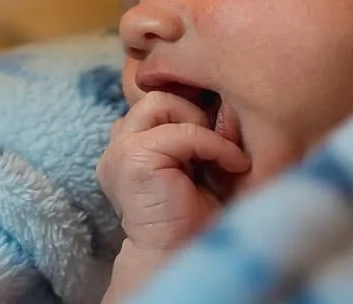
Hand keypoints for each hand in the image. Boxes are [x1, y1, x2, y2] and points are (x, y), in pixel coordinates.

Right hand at [96, 90, 249, 253]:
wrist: (180, 258)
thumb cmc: (194, 218)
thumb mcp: (193, 163)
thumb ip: (191, 132)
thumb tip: (222, 99)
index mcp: (128, 146)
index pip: (157, 102)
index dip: (189, 109)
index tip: (219, 129)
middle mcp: (117, 146)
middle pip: (156, 95)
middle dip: (193, 111)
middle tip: (220, 141)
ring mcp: (120, 151)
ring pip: (161, 102)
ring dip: (199, 122)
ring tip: (221, 151)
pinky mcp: (133, 159)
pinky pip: (182, 132)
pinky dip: (215, 144)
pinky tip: (234, 164)